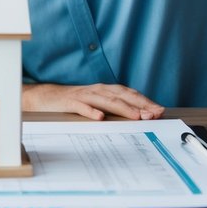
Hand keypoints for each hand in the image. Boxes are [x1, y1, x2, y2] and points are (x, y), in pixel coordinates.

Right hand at [22, 82, 164, 120]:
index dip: (145, 101)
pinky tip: (99, 117)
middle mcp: (97, 90)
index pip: (129, 94)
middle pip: (122, 95)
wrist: (47, 98)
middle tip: (154, 114)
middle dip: (139, 104)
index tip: (159, 110)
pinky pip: (82, 107)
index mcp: (105, 90)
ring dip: (122, 108)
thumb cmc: (75, 102)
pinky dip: (91, 111)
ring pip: (106, 100)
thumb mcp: (97, 104)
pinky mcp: (70, 102)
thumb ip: (114, 108)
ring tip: (135, 116)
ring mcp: (84, 95)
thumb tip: (139, 117)